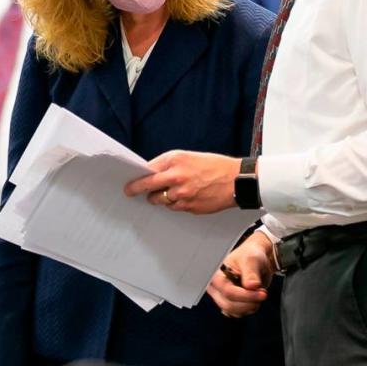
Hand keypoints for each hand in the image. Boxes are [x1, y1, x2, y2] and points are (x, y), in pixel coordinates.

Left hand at [124, 150, 240, 213]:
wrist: (237, 180)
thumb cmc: (215, 166)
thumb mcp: (190, 157)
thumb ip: (170, 165)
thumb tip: (151, 174)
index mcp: (175, 160)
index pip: (148, 170)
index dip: (137, 177)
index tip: (129, 182)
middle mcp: (176, 176)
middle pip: (147, 186)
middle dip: (136, 190)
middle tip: (129, 192)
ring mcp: (182, 194)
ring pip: (160, 199)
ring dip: (160, 197)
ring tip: (171, 192)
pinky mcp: (189, 207)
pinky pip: (174, 207)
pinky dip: (175, 203)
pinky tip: (185, 197)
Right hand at [207, 231, 274, 316]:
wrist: (256, 260)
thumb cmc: (250, 255)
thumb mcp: (252, 259)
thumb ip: (251, 272)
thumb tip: (252, 286)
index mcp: (216, 275)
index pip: (228, 291)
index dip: (246, 295)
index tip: (262, 293)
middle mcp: (216, 288)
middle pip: (229, 304)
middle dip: (249, 302)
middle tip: (263, 293)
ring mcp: (222, 297)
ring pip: (235, 311)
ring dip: (251, 306)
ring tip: (259, 292)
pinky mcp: (230, 304)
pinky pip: (238, 313)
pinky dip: (249, 308)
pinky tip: (254, 298)